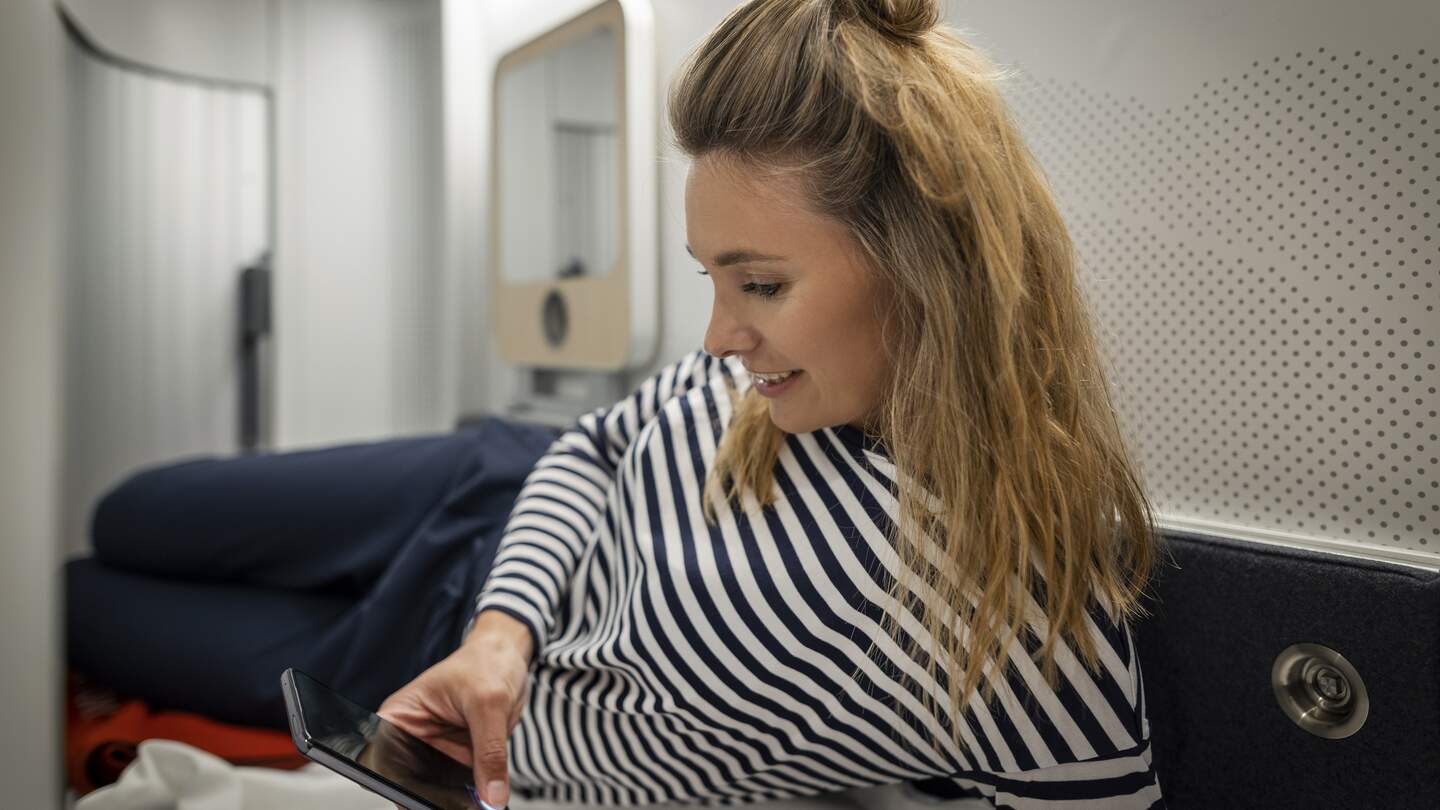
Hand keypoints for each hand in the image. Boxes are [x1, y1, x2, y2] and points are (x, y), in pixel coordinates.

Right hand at [378, 611, 534, 808]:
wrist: (508, 656)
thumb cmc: (486, 662)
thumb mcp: (490, 703)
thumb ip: (490, 751)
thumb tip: (491, 795)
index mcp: (399, 718)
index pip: (385, 764)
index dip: (402, 788)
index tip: (426, 803)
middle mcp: (412, 739)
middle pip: (411, 784)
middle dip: (432, 800)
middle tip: (460, 808)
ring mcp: (435, 752)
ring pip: (437, 791)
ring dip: (454, 802)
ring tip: (475, 806)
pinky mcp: (458, 759)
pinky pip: (461, 787)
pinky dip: (473, 797)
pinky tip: (485, 802)